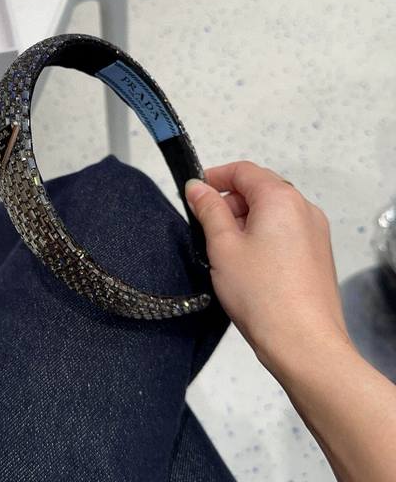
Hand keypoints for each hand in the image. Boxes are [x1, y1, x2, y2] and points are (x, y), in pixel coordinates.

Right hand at [184, 161, 349, 371]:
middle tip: (205, 225)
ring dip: (246, 218)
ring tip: (225, 249)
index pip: (244, 170)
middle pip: (261, 188)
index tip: (194, 193)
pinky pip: (286, 230)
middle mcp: (304, 208)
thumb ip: (208, 209)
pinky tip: (248, 263)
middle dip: (230, 200)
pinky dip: (263, 234)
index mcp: (281, 198)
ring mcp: (316, 232)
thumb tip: (197, 187)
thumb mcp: (222, 245)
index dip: (216, 176)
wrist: (303, 342)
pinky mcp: (318, 254)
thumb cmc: (260, 292)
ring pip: (273, 211)